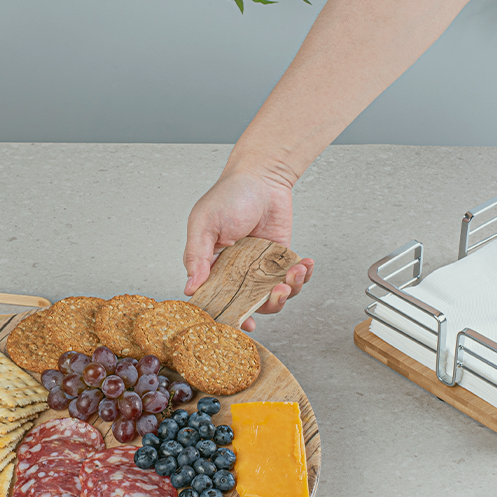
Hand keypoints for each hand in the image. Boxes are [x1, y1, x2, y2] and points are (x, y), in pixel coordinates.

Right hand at [183, 164, 313, 330]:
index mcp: (211, 266)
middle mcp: (235, 271)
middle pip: (249, 304)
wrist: (263, 175)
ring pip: (273, 296)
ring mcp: (259, 267)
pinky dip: (303, 276)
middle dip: (266, 305)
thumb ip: (196, 256)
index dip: (228, 315)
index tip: (242, 322)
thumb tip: (191, 287)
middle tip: (276, 293)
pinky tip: (305, 264)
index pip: (216, 299)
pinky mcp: (281, 259)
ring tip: (294, 274)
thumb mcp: (204, 223)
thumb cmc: (230, 194)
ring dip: (288, 291)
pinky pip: (293, 279)